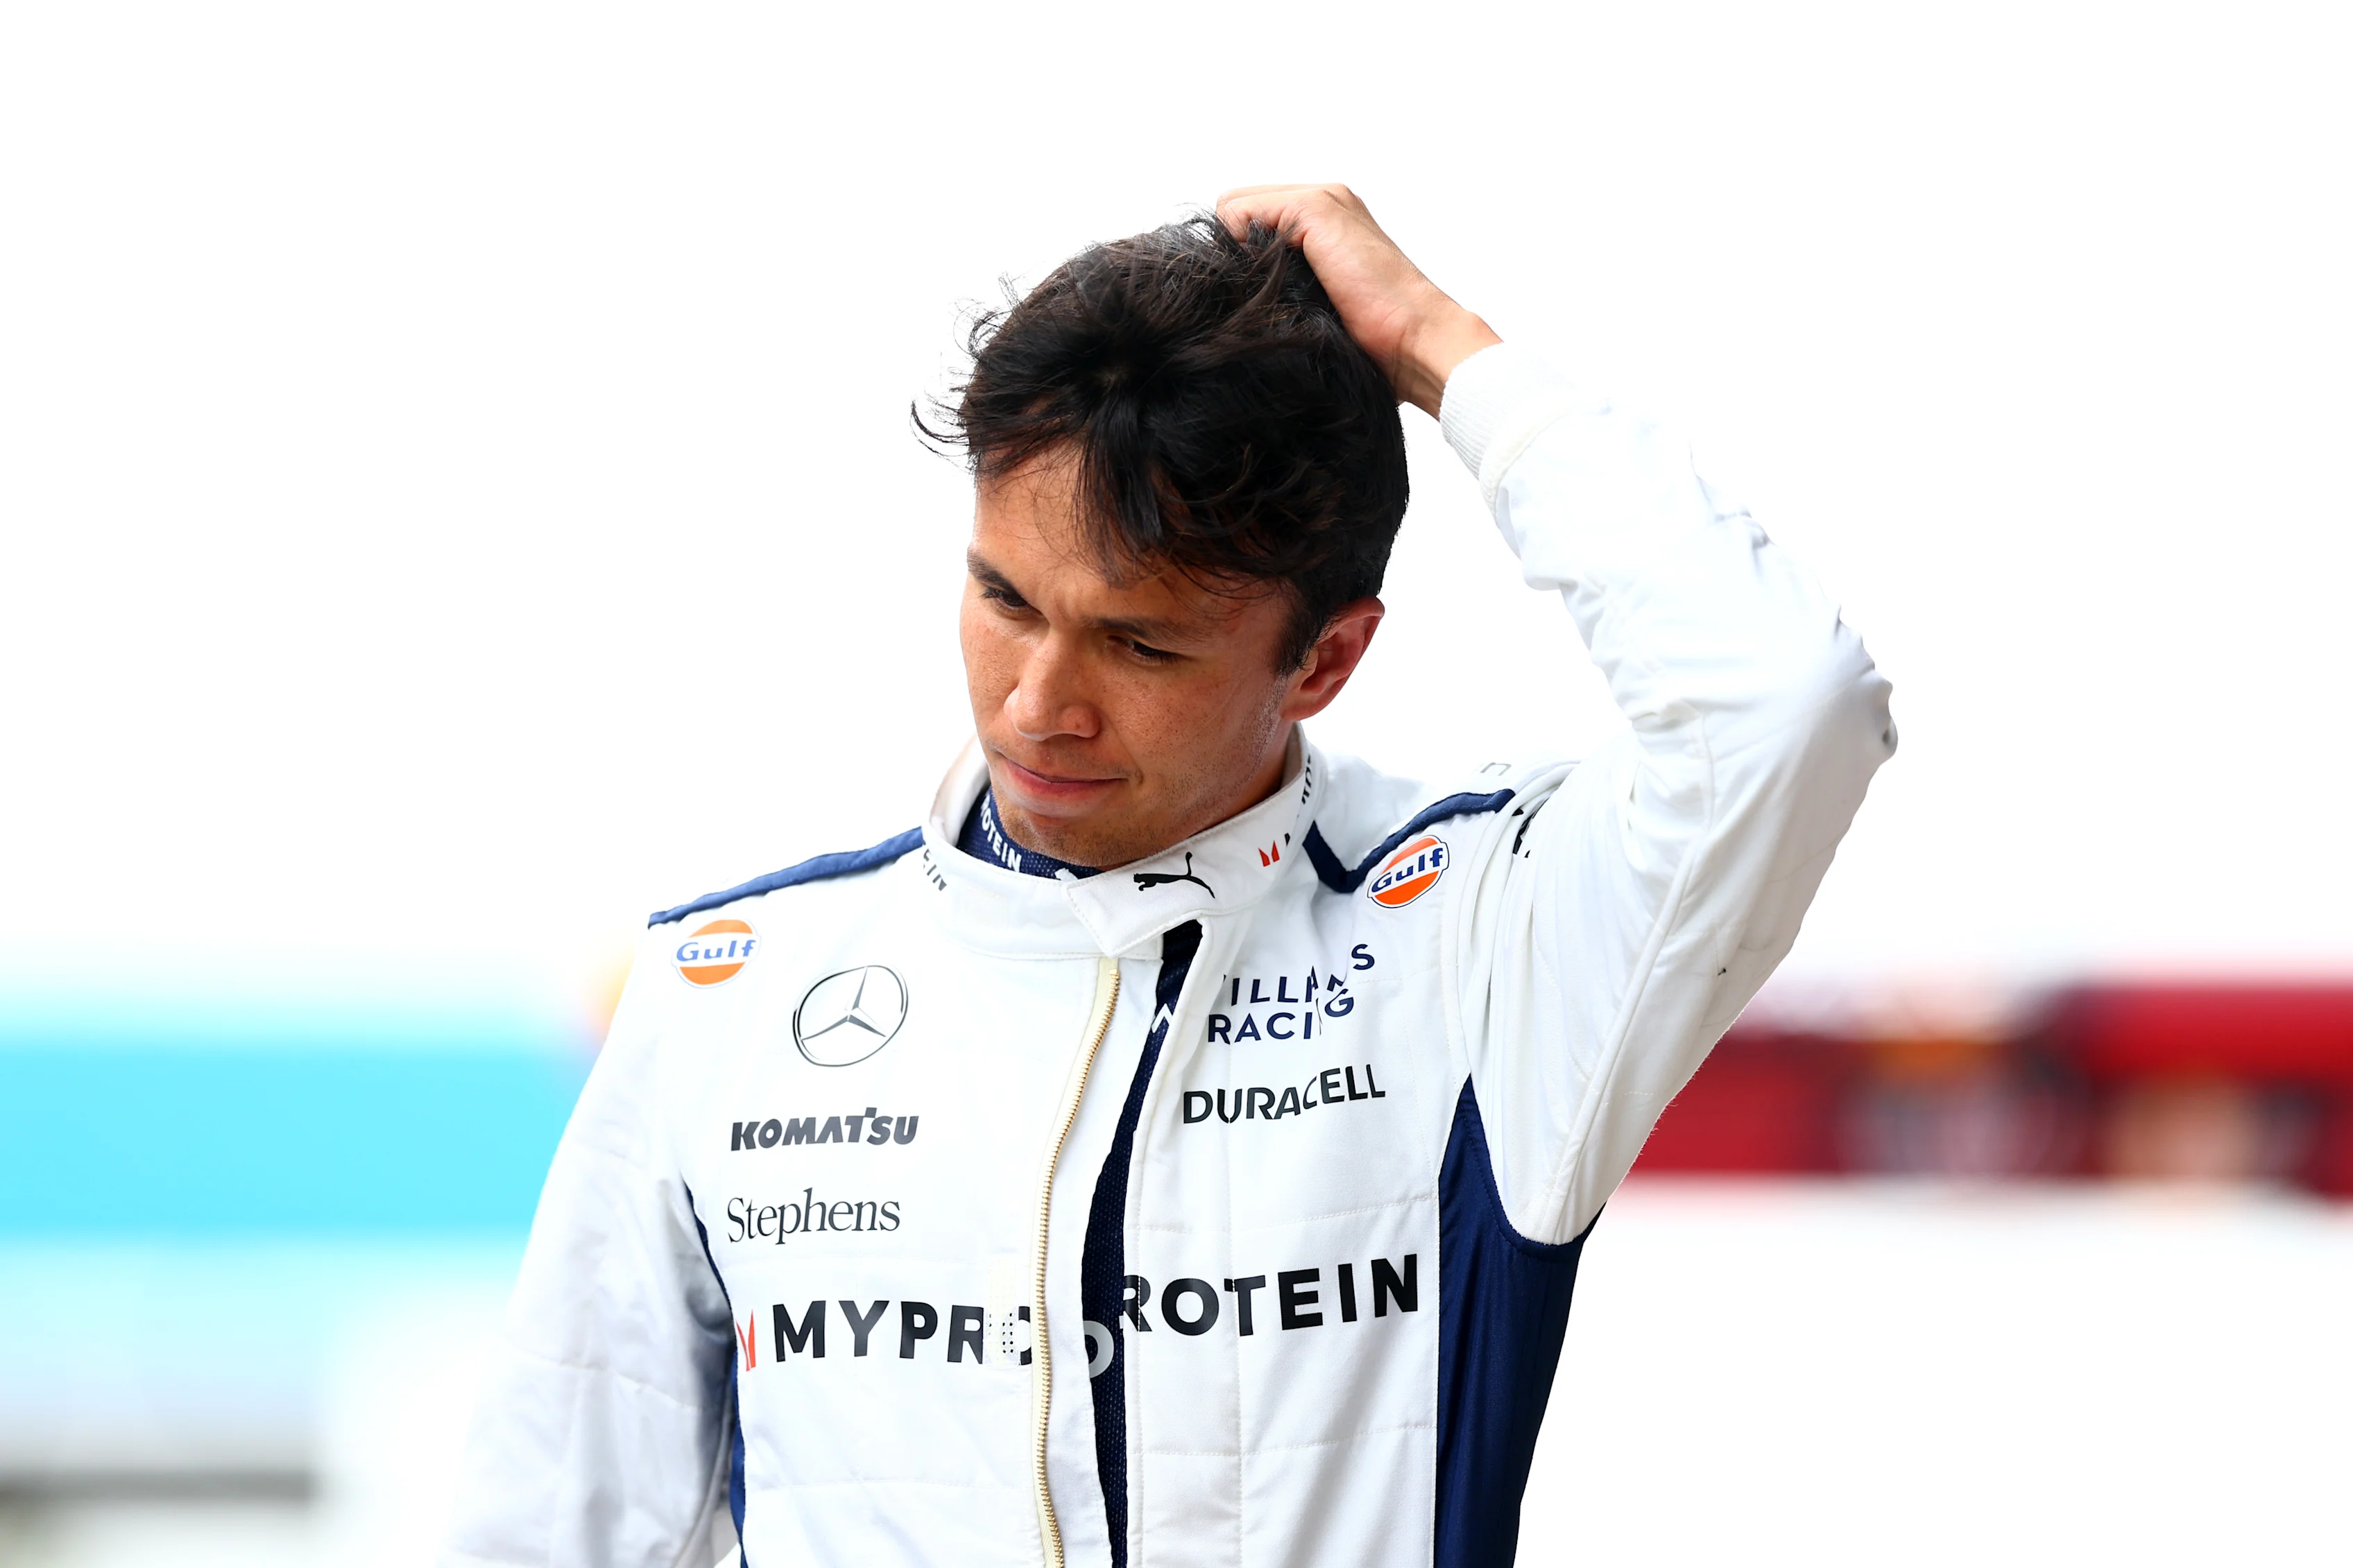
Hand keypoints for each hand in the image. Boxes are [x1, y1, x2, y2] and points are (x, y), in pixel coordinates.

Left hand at [1215, 183, 1500, 417]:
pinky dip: (1242, 249)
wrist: (1414, 340)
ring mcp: (1321, 199)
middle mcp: (1325, 199)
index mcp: (1329, 218)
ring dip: (1240, 253)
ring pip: (1234, 207)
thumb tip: (1235, 285)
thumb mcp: (1318, 301)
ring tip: (1274, 288)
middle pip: (1236, 207)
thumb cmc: (1373, 338)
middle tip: (1264, 291)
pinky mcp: (1314, 209)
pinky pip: (1238, 213)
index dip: (1242, 253)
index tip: (1263, 291)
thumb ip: (1286, 278)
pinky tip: (1276, 281)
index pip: (1250, 215)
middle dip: (1236, 250)